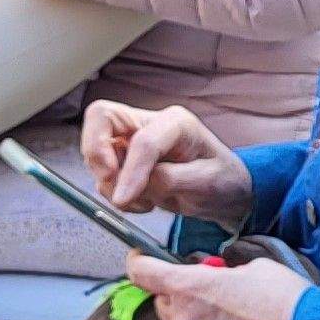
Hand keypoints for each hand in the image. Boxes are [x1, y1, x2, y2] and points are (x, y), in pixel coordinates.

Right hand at [82, 102, 252, 223]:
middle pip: (100, 116)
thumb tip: (132, 187)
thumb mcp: (206, 183)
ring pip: (95, 149)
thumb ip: (169, 181)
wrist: (224, 191)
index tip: (124, 198)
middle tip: (110, 182)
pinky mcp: (124, 158)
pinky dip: (113, 192)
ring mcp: (133, 139)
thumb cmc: (221, 180)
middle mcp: (150, 124)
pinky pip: (102, 174)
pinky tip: (142, 202)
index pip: (143, 141)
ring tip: (143, 201)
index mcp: (176, 123)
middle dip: (97, 152)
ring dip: (109, 181)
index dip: (130, 170)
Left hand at [125, 253, 308, 319]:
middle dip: (175, 292)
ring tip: (221, 312)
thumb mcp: (249, 267)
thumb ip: (220, 272)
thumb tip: (217, 277)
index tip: (141, 258)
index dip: (138, 262)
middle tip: (201, 288)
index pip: (142, 273)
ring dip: (190, 316)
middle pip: (161, 301)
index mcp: (188, 285)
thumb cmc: (279, 295)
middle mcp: (182, 317)